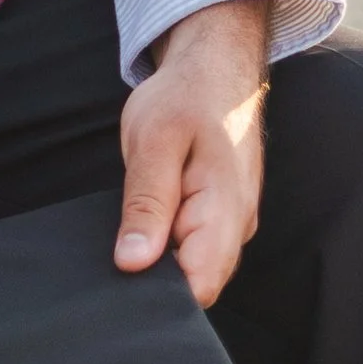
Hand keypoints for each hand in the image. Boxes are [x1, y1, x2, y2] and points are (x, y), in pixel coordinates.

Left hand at [115, 0, 270, 306]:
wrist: (215, 68)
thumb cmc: (185, 98)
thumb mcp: (152, 144)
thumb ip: (146, 205)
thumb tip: (132, 263)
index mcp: (225, 211)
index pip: (199, 287)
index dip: (159, 294)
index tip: (125, 276)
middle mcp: (237, 227)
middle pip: (195, 284)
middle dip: (155, 276)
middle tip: (125, 238)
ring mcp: (232, 224)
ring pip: (193, 266)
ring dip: (161, 254)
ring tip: (139, 218)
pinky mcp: (220, 217)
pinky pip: (193, 247)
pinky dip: (167, 240)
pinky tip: (148, 216)